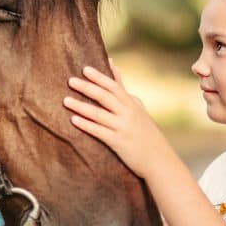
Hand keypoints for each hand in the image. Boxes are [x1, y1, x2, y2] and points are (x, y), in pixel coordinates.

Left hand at [63, 60, 175, 178]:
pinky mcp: (118, 143)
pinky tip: (74, 120)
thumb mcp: (138, 108)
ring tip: (66, 100)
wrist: (159, 160)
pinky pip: (99, 132)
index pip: (114, 86)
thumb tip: (113, 66)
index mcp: (132, 104)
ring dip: (81, 106)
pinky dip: (86, 125)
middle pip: (105, 97)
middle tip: (70, 81)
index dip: (99, 77)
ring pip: (99, 114)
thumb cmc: (145, 132)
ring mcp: (123, 128)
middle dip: (87, 88)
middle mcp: (128, 114)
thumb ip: (123, 90)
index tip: (85, 69)